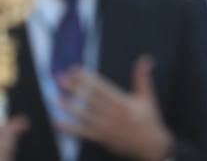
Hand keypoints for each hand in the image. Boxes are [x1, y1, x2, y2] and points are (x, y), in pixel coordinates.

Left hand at [57, 56, 172, 160]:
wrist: (153, 147)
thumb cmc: (149, 119)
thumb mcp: (147, 97)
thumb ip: (142, 77)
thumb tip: (146, 58)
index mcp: (122, 102)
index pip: (100, 87)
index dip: (86, 77)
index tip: (73, 69)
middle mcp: (113, 114)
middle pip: (90, 99)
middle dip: (73, 88)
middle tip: (58, 78)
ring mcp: (106, 127)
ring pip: (84, 115)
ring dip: (68, 106)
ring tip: (53, 97)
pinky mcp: (102, 138)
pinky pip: (83, 133)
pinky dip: (70, 128)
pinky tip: (57, 122)